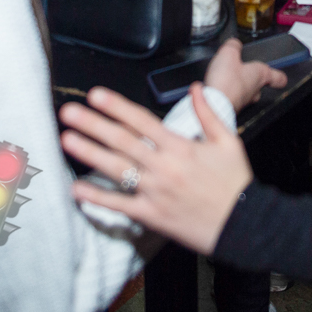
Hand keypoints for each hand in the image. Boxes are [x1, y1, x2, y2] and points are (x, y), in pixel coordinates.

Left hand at [60, 85, 250, 254]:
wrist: (243, 224)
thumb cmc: (235, 183)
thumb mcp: (228, 141)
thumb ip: (208, 113)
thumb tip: (195, 88)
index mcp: (181, 147)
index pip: (142, 121)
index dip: (117, 106)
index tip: (96, 94)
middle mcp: (164, 167)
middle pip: (123, 141)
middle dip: (93, 124)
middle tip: (69, 112)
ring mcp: (156, 192)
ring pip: (117, 169)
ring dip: (90, 153)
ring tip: (67, 140)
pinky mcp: (152, 215)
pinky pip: (120, 205)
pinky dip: (98, 197)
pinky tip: (77, 189)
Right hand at [204, 38, 287, 110]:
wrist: (213, 104)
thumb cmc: (226, 82)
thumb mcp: (228, 54)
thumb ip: (233, 46)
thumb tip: (234, 43)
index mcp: (260, 75)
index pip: (277, 77)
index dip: (279, 76)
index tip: (282, 77)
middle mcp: (255, 90)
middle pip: (260, 85)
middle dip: (254, 78)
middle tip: (247, 71)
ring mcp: (243, 100)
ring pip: (246, 92)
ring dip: (239, 85)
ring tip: (227, 76)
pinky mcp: (231, 107)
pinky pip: (233, 97)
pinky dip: (227, 92)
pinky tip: (218, 86)